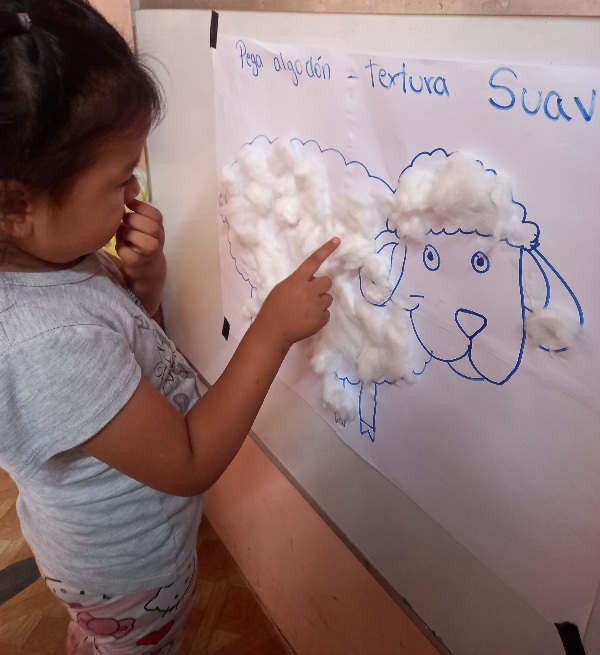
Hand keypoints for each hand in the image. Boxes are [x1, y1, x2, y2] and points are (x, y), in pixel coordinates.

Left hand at [115, 199, 165, 316]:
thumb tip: (123, 191)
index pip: (155, 214)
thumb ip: (136, 211)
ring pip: (145, 242)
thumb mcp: (141, 224)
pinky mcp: (141, 264)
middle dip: (133, 222)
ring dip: (129, 236)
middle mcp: (159, 239)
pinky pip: (131, 256)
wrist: (147, 267)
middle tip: (123, 221)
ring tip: (122, 235)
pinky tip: (120, 247)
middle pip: (151, 226)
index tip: (129, 206)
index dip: (140, 208)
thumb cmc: (139, 239)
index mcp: (159, 226)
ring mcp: (151, 253)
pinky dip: (122, 250)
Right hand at [255, 237, 339, 349]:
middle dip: (321, 287)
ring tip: (306, 310)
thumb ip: (297, 283)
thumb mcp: (281, 289)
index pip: (313, 261)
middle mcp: (309, 290)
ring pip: (328, 298)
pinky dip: (319, 316)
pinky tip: (307, 320)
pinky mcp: (320, 319)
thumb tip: (311, 282)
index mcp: (296, 280)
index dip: (326, 250)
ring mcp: (316, 306)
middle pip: (327, 281)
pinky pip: (326, 313)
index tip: (337, 240)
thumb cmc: (272, 309)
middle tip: (310, 295)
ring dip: (320, 301)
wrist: (273, 331)